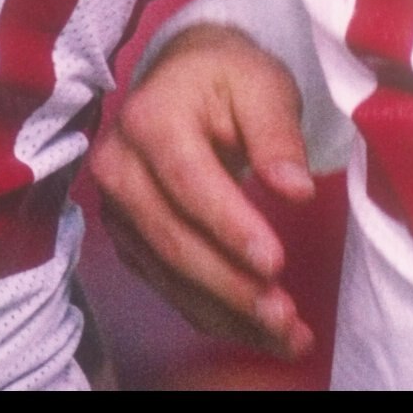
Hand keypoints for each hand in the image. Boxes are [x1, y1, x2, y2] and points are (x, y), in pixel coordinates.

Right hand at [86, 24, 316, 358]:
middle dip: (230, 285)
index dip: (229, 227)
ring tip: (285, 336)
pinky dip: (211, 313)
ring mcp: (116, 207)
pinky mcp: (127, 237)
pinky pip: (166, 284)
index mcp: (149, 118)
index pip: (188, 181)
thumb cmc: (228, 77)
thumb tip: (296, 188)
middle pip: (172, 238)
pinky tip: (256, 331)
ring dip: (225, 312)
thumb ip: (278, 133)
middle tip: (285, 316)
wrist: (183, 77)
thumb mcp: (262, 84)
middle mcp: (118, 166)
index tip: (276, 263)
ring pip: (167, 272)